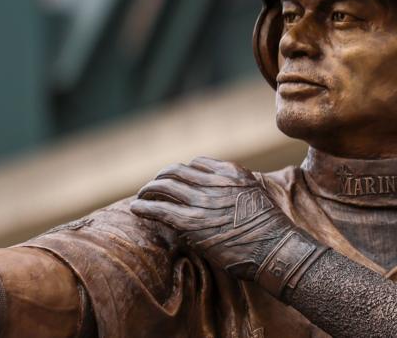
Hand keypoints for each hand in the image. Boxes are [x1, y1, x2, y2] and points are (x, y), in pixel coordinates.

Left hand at [130, 157, 325, 296]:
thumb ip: (234, 186)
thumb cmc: (271, 229)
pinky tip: (136, 209)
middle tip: (153, 187)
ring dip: (148, 190)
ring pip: (164, 186)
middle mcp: (213, 182)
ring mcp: (201, 201)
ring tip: (141, 197)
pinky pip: (159, 209)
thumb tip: (213, 188)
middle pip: (175, 171)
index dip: (182, 171)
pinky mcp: (191, 223)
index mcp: (230, 172)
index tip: (176, 178)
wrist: (277, 250)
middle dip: (161, 177)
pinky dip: (144, 207)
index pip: (196, 163)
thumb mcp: (256, 194)